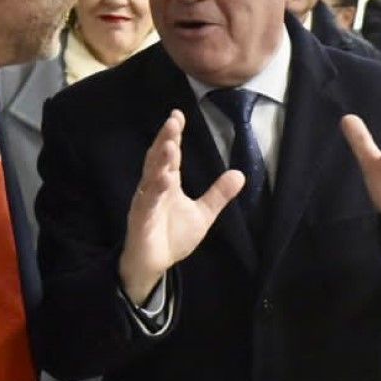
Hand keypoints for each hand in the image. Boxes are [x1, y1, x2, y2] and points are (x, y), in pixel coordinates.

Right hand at [120, 111, 244, 302]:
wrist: (155, 265)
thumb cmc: (172, 236)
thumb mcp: (203, 214)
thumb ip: (218, 194)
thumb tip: (240, 174)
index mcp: (167, 183)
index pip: (170, 155)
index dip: (173, 135)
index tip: (178, 115)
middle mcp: (154, 188)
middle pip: (158, 159)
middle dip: (165, 140)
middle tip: (173, 121)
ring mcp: (146, 203)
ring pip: (150, 177)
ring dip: (159, 161)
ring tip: (170, 145)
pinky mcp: (141, 220)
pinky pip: (147, 203)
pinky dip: (154, 191)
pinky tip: (163, 178)